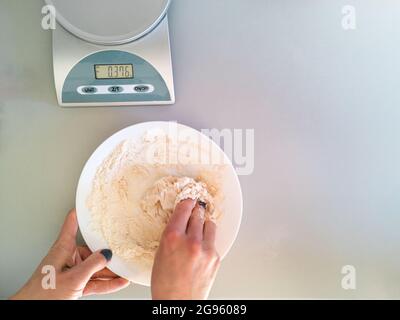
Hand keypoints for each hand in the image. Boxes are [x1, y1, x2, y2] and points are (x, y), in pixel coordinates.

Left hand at [10, 209, 129, 299]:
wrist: (32, 310)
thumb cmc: (43, 294)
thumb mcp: (74, 277)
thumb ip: (92, 265)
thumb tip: (107, 254)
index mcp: (63, 249)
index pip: (71, 225)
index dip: (80, 213)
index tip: (87, 204)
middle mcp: (67, 258)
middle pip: (91, 251)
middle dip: (107, 253)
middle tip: (121, 250)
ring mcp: (71, 272)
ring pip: (94, 268)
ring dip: (110, 271)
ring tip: (125, 270)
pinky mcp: (74, 285)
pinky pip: (94, 282)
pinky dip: (107, 283)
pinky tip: (118, 282)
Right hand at [151, 199, 220, 299]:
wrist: (179, 303)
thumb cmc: (165, 284)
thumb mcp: (160, 254)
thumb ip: (171, 235)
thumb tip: (180, 221)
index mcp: (172, 238)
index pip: (183, 209)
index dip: (186, 202)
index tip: (188, 200)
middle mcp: (190, 241)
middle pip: (198, 214)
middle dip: (196, 211)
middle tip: (195, 208)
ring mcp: (205, 249)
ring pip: (209, 224)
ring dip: (204, 223)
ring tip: (199, 227)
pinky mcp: (215, 257)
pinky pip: (213, 240)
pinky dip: (208, 239)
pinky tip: (202, 244)